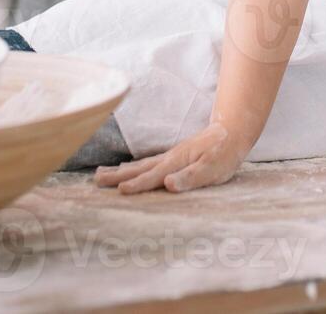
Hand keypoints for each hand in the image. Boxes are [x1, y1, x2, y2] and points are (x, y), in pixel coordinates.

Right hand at [93, 123, 248, 193]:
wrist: (230, 133)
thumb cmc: (223, 154)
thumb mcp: (212, 169)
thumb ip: (190, 177)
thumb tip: (168, 184)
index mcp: (176, 163)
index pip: (152, 177)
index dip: (137, 185)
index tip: (119, 192)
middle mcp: (168, 159)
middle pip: (138, 169)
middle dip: (116, 176)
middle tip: (95, 181)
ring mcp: (169, 157)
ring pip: (140, 165)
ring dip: (120, 171)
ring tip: (101, 175)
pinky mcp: (172, 158)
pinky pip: (147, 164)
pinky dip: (133, 167)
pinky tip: (126, 169)